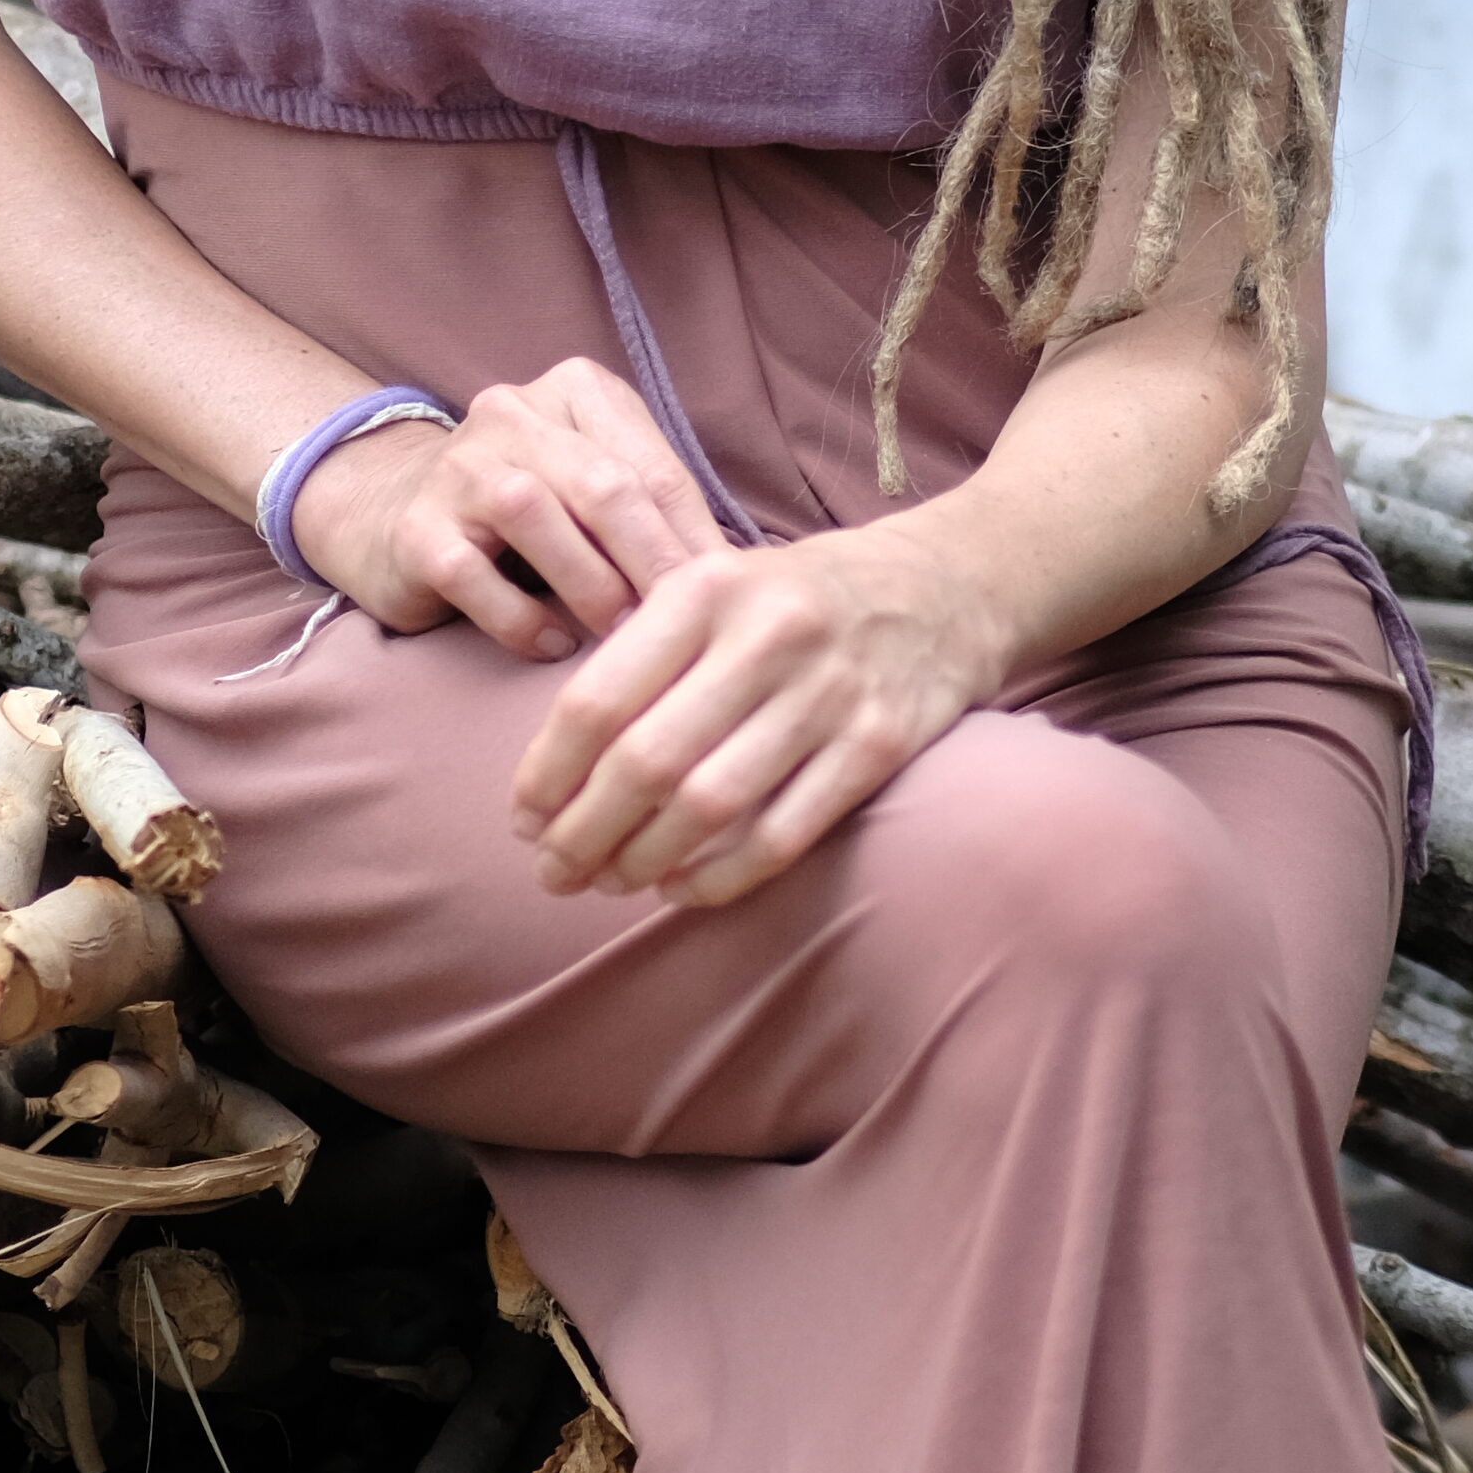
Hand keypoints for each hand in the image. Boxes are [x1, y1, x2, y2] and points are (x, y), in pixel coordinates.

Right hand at [285, 358, 722, 655]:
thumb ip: (658, 515)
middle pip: (601, 485)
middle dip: (653, 562)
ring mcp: (457, 468)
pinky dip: (522, 619)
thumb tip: (748, 577)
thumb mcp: (596, 493)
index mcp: (575, 393)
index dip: (695, 537)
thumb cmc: (530, 517)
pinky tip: (555, 648)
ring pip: (533, 516)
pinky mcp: (414, 529)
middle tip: (689, 627)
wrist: (392, 515)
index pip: (652, 465)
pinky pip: (473, 576)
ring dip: (590, 587)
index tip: (733, 600)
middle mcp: (512, 414)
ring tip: (624, 639)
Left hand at [508, 507, 1014, 903]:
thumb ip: (642, 654)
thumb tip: (554, 770)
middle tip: (555, 872)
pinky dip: (719, 876)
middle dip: (583, 834)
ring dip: (644, 861)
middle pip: (645, 762)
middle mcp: (766, 636)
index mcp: (707, 590)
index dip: (547, 774)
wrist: (948, 584)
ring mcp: (829, 693)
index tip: (524, 820)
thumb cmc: (799, 599)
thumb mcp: (718, 585)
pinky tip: (682, 888)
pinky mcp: (878, 746)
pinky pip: (781, 835)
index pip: (597, 699)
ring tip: (611, 882)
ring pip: (709, 807)